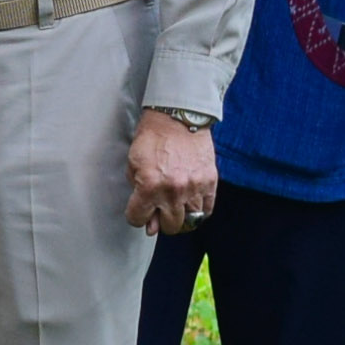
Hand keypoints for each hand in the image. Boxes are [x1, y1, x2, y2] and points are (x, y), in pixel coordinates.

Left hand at [127, 109, 219, 235]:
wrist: (177, 118)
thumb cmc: (152, 139)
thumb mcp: (133, 165)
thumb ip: (137, 194)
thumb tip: (149, 223)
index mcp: (150, 186)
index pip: (138, 218)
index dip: (136, 216)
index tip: (138, 211)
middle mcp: (174, 191)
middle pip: (170, 226)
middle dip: (160, 222)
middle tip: (158, 212)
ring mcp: (195, 188)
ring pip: (190, 221)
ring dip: (181, 218)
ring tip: (175, 209)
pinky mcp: (211, 182)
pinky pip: (207, 210)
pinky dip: (199, 212)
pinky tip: (190, 205)